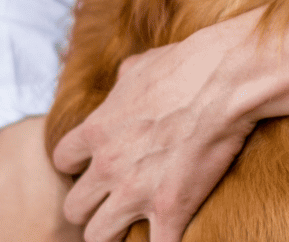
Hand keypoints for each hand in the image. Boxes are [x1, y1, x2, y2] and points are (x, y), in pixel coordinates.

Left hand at [51, 31, 256, 241]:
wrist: (226, 79)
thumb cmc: (187, 65)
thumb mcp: (142, 64)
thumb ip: (123, 80)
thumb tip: (122, 81)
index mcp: (98, 129)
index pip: (62, 161)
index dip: (80, 165)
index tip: (100, 162)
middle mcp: (109, 165)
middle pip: (74, 208)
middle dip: (94, 204)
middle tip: (119, 195)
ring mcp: (137, 192)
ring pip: (98, 236)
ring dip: (117, 229)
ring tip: (141, 219)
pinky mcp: (171, 209)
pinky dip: (164, 240)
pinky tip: (175, 228)